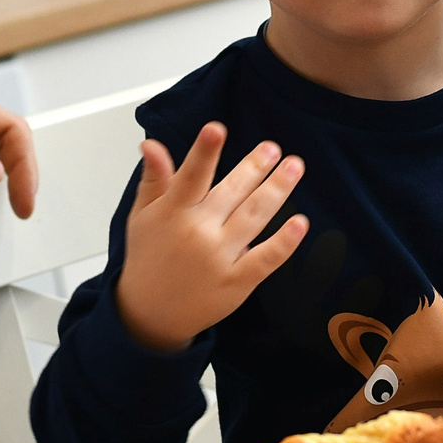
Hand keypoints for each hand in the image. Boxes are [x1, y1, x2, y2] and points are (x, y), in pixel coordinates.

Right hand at [116, 122, 306, 350]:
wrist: (151, 313)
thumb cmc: (149, 258)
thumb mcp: (143, 216)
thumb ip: (155, 179)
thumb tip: (152, 145)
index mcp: (172, 213)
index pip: (190, 177)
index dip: (203, 152)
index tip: (216, 129)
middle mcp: (197, 234)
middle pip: (232, 193)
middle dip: (255, 167)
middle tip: (272, 148)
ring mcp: (219, 258)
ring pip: (254, 217)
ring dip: (277, 190)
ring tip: (293, 168)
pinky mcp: (237, 282)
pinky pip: (265, 258)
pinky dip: (284, 242)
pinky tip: (300, 222)